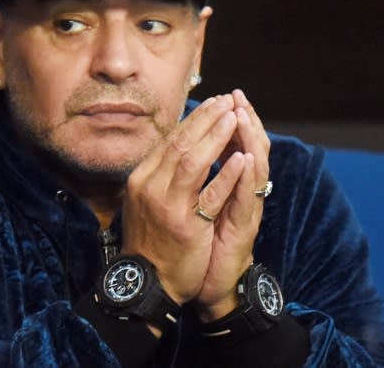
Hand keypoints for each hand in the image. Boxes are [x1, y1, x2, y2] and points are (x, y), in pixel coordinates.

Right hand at [121, 94, 247, 303]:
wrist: (147, 281)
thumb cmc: (150, 239)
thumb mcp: (145, 199)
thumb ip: (159, 173)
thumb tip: (178, 143)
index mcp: (142, 177)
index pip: (170, 140)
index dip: (194, 120)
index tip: (214, 104)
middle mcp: (149, 186)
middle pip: (180, 143)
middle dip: (206, 119)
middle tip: (227, 101)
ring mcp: (166, 205)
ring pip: (192, 161)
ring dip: (216, 136)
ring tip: (234, 117)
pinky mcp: (185, 226)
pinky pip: (209, 195)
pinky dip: (226, 175)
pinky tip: (242, 159)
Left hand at [195, 89, 270, 320]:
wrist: (211, 285)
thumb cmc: (205, 243)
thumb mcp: (201, 206)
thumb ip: (205, 178)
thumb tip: (193, 148)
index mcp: (233, 185)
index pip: (238, 145)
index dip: (233, 121)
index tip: (225, 95)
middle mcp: (244, 193)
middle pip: (251, 148)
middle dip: (243, 121)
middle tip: (237, 96)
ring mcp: (247, 209)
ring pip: (254, 167)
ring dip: (249, 140)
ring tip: (243, 114)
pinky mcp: (245, 228)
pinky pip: (247, 196)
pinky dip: (246, 175)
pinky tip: (247, 157)